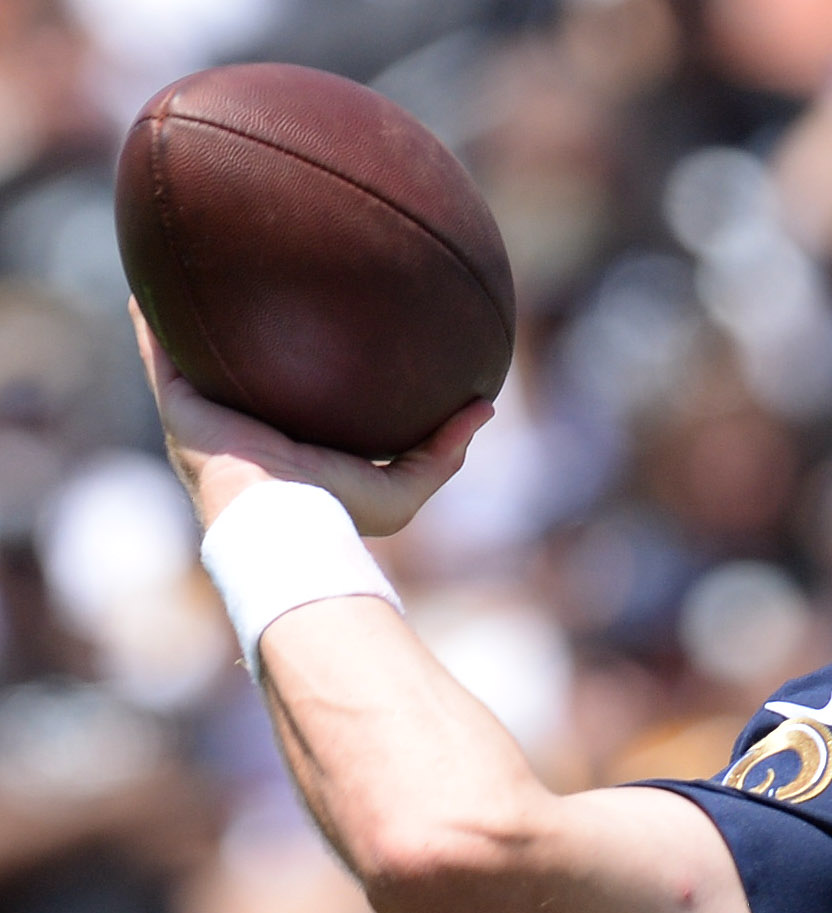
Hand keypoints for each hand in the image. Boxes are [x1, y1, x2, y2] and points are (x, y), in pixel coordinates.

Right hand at [132, 302, 489, 535]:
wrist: (282, 525)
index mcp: (293, 446)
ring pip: (193, 357)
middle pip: (242, 372)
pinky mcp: (180, 409)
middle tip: (254, 291)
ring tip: (190, 268)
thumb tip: (484, 405)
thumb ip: (443, 448)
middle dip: (242, 337)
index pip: (296, 399)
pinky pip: (160, 354)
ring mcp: (209, 419)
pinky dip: (150, 321)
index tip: (314, 331)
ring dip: (187, 319)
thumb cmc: (340, 513)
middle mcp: (247, 429)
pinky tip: (147, 282)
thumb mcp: (406, 485)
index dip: (301, 368)